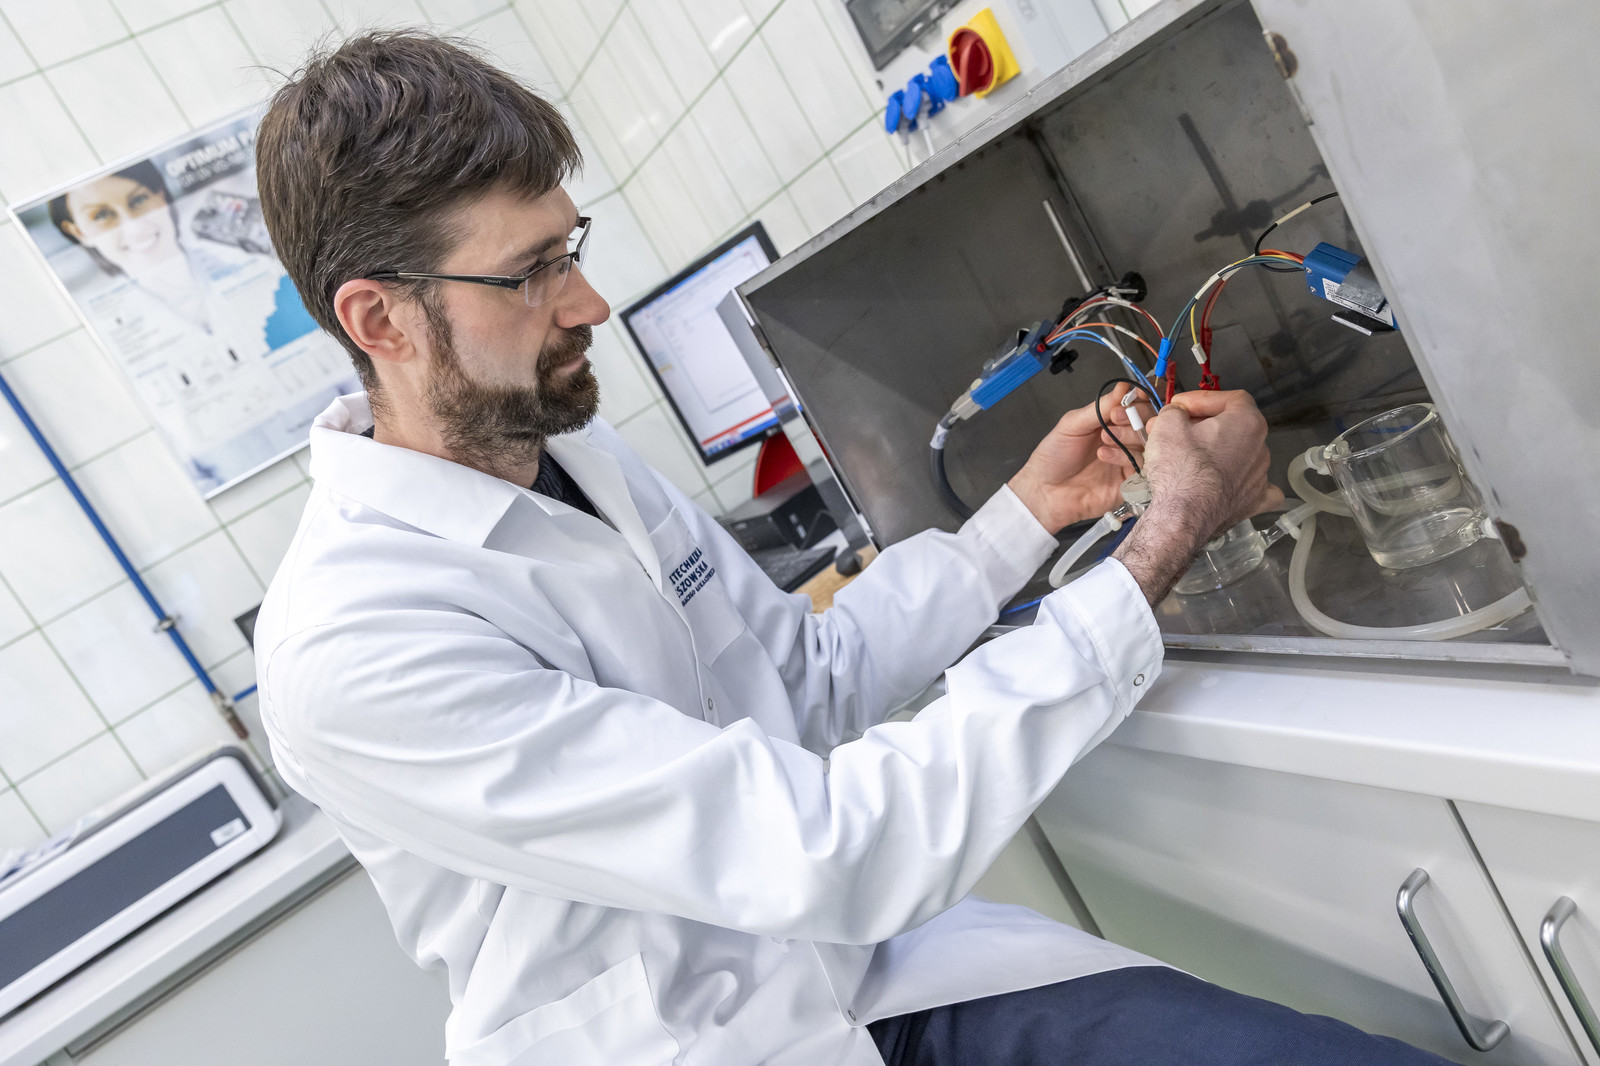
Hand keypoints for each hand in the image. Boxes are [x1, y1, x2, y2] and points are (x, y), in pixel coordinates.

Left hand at [1008, 383, 1151, 534]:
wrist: (1044, 492)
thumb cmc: (1053, 458)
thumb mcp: (1072, 425)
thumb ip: (1099, 407)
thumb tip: (1124, 387)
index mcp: (1111, 422)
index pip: (1138, 405)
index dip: (1140, 399)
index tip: (1133, 397)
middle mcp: (1123, 440)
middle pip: (1149, 422)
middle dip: (1135, 416)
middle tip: (1115, 418)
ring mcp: (1128, 461)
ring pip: (1148, 443)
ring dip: (1128, 436)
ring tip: (1104, 440)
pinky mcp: (1130, 482)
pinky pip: (1142, 466)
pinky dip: (1126, 458)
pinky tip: (1105, 456)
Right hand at [1113, 390, 1281, 603]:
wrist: (1183, 515)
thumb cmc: (1180, 466)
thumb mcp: (1167, 424)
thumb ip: (1176, 411)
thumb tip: (1178, 415)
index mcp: (1248, 422)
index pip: (1230, 398)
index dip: (1202, 399)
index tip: (1179, 407)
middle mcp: (1262, 447)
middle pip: (1234, 427)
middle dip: (1204, 425)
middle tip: (1174, 430)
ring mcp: (1260, 477)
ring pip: (1241, 455)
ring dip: (1217, 451)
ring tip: (1188, 457)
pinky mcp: (1254, 502)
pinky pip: (1256, 487)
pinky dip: (1244, 482)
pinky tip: (1234, 482)